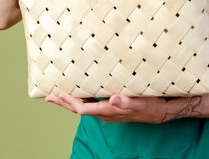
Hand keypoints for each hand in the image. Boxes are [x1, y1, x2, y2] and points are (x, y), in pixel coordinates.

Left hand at [45, 93, 171, 123]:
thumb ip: (126, 101)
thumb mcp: (140, 102)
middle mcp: (105, 113)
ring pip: (84, 107)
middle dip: (63, 103)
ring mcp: (107, 112)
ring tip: (57, 95)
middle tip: (48, 96)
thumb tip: (113, 98)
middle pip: (78, 109)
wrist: (159, 112)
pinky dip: (81, 100)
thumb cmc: (150, 105)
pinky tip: (78, 94)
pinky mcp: (111, 108)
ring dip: (70, 102)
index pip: (83, 109)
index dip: (70, 102)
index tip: (59, 94)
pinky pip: (91, 105)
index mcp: (109, 110)